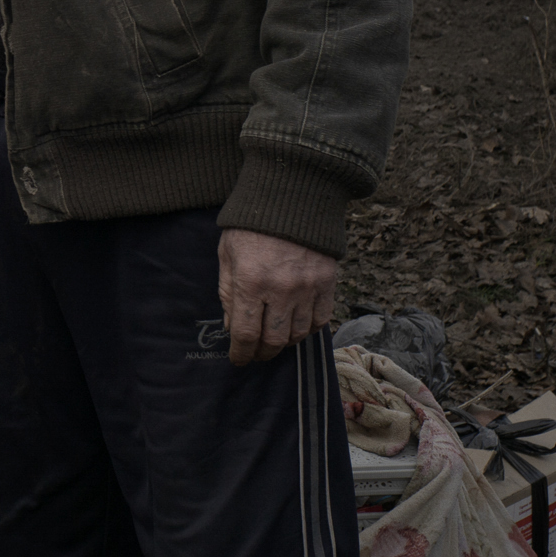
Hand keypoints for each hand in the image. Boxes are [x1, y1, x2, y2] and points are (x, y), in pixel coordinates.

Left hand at [218, 229, 338, 365]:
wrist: (290, 196)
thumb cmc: (251, 226)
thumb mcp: (228, 255)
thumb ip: (228, 292)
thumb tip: (233, 326)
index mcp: (250, 282)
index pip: (246, 334)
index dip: (241, 353)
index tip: (238, 360)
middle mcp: (281, 289)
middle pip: (274, 340)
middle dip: (262, 353)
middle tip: (256, 353)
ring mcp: (308, 287)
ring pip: (299, 334)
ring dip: (285, 343)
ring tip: (275, 339)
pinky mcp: (327, 282)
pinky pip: (322, 319)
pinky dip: (309, 329)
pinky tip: (298, 326)